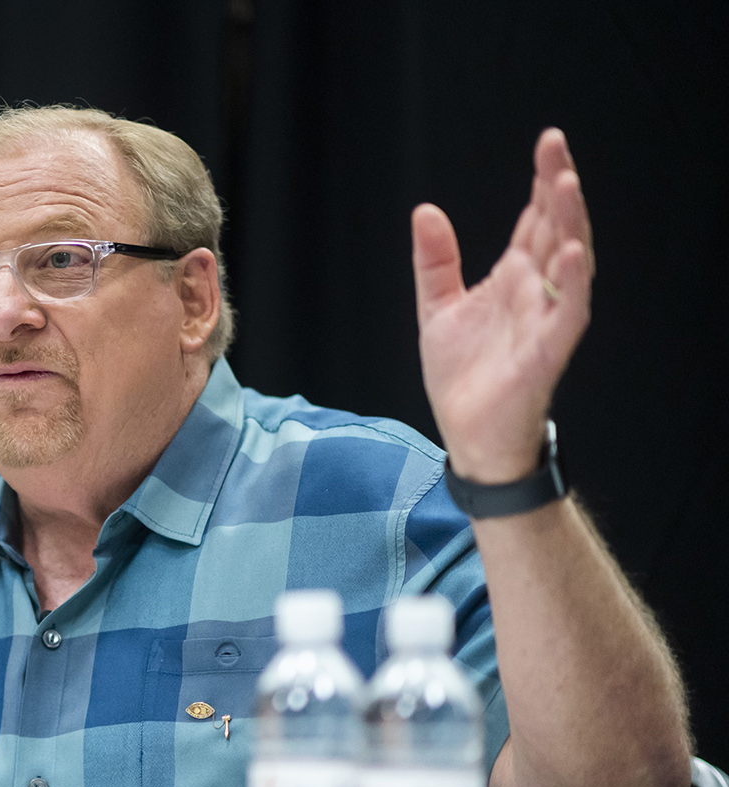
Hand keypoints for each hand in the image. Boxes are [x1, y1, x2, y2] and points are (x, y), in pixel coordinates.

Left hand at [412, 128, 594, 482]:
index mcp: (513, 278)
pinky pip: (567, 313)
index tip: (548, 143)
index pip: (535, 221)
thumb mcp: (438, 308)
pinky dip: (571, 283)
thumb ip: (435, 261)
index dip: (542, 183)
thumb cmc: (462, 374)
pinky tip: (571, 253)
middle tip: (555, 149)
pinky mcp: (547, 351)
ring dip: (570, 225)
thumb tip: (425, 210)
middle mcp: (536, 292)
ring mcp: (545, 319)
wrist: (467, 433)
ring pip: (567, 263)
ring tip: (565, 184)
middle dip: (558, 190)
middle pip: (555, 231)